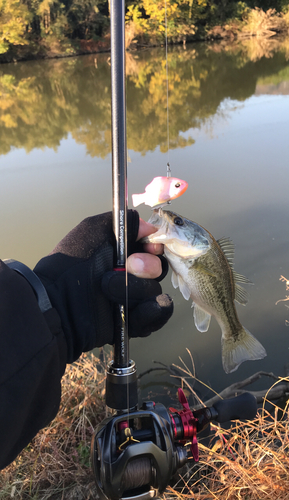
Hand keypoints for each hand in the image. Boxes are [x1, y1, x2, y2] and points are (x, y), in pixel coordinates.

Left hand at [34, 211, 172, 362]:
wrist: (58, 304)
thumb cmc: (71, 265)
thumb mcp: (93, 231)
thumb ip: (122, 222)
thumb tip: (148, 226)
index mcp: (122, 253)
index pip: (152, 248)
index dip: (154, 246)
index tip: (149, 246)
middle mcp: (130, 275)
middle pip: (158, 268)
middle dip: (147, 265)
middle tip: (129, 265)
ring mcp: (132, 299)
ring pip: (155, 290)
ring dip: (136, 289)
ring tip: (109, 290)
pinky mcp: (134, 321)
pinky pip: (157, 314)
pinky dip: (152, 311)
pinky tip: (136, 308)